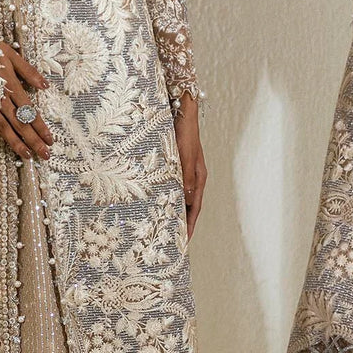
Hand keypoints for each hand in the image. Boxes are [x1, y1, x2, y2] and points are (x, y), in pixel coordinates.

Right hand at [0, 41, 53, 160]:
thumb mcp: (10, 54)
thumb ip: (28, 72)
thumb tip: (45, 86)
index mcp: (10, 84)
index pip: (29, 111)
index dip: (41, 127)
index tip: (51, 140)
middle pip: (19, 123)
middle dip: (33, 141)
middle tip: (45, 155)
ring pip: (4, 128)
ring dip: (17, 143)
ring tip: (28, 156)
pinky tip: (1, 147)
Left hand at [174, 93, 206, 237]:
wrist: (180, 109)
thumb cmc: (184, 132)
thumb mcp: (184, 157)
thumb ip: (186, 178)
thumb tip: (187, 200)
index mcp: (199, 177)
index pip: (194, 208)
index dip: (189, 226)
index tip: (184, 242)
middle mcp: (192, 175)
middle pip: (188, 204)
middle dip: (181, 222)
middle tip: (172, 239)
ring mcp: (183, 169)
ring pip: (178, 195)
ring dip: (172, 209)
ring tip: (162, 224)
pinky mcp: (174, 163)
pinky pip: (170, 185)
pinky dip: (164, 195)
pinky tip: (154, 200)